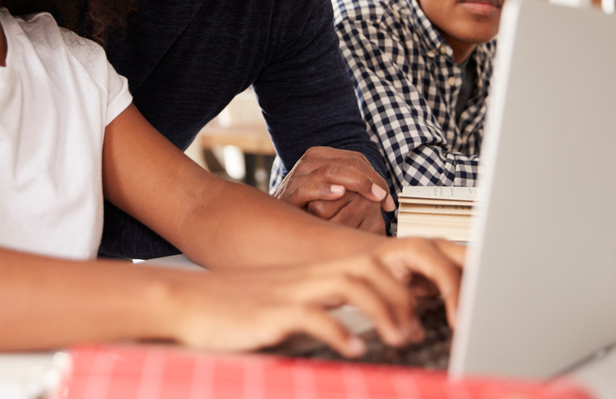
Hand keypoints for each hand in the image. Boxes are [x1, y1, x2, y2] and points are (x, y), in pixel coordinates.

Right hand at [165, 236, 463, 356]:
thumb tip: (358, 333)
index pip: (373, 266)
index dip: (406, 284)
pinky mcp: (272, 312)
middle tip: (423, 330)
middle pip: (371, 269)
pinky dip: (339, 331)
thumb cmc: (238, 310)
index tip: (428, 312)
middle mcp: (310, 277)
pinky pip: (313, 316)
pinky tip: (355, 349)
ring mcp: (292, 292)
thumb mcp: (289, 308)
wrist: (187, 302)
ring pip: (350, 285)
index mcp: (317, 276)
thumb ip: (323, 312)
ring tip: (400, 339)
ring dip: (381, 311)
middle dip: (403, 297)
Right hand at [272, 147, 393, 233]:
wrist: (276, 219)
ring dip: (357, 182)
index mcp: (322, 156)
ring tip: (373, 196)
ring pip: (333, 170)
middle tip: (384, 199)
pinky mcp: (291, 192)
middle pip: (349, 163)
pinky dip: (326, 189)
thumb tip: (386, 198)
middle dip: (371, 180)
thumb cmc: (309, 206)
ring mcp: (300, 175)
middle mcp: (311, 160)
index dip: (376, 177)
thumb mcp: (333, 191)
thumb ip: (353, 187)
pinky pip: (310, 187)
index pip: (357, 159)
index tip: (389, 201)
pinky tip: (340, 194)